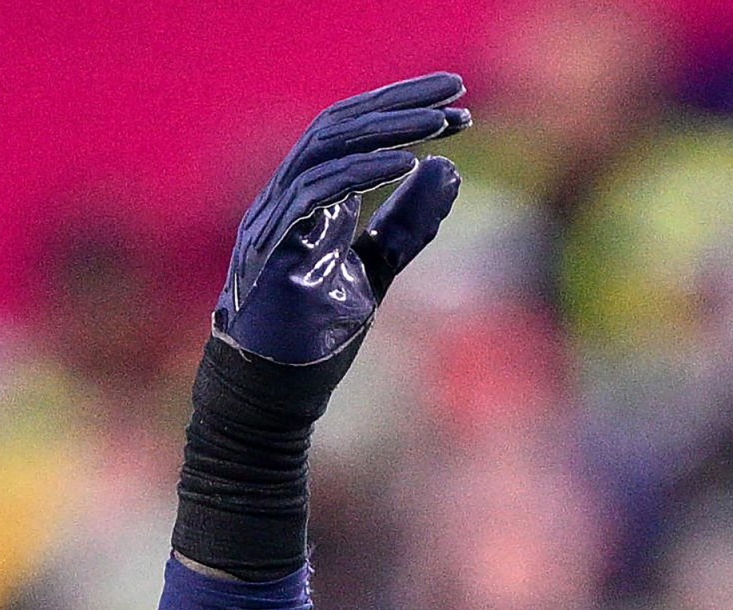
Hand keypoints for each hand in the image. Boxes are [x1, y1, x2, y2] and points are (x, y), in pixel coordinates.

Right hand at [216, 73, 470, 365]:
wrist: (276, 393)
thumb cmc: (316, 335)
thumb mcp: (377, 266)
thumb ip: (408, 222)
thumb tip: (446, 168)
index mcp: (310, 197)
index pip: (354, 134)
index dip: (404, 114)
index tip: (462, 111)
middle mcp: (287, 196)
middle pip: (339, 124)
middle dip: (399, 103)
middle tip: (455, 92)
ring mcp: (274, 217)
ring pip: (324, 146)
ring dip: (386, 130)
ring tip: (440, 122)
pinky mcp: (271, 247)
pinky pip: (313, 192)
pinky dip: (359, 173)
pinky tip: (403, 162)